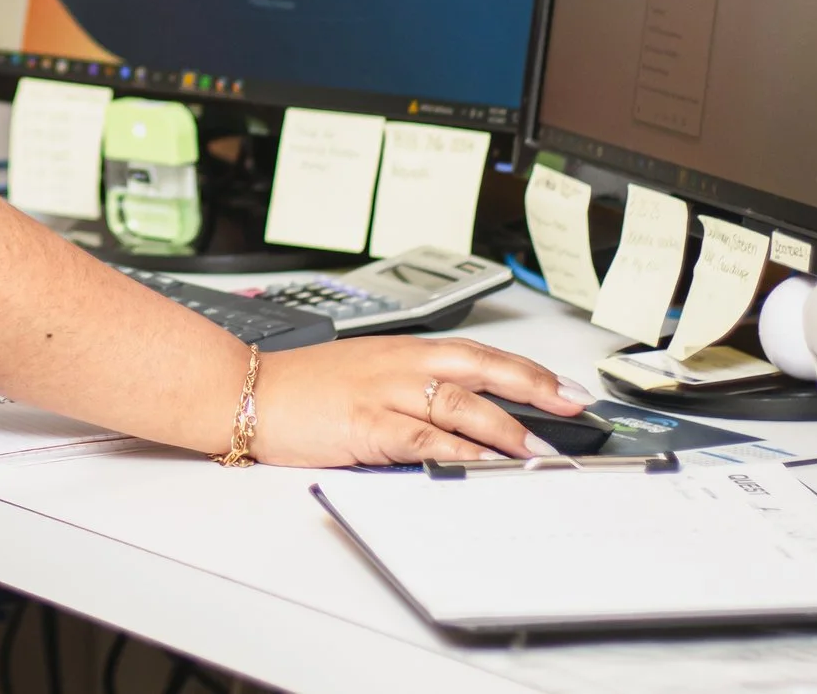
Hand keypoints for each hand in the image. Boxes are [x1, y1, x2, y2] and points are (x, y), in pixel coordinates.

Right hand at [253, 336, 594, 465]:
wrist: (245, 391)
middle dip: (532, 387)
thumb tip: (456, 424)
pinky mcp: (368, 424)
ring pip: (460, 404)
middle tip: (571, 405)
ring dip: (505, 429)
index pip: (476, 354)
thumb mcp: (362, 378)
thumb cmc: (299, 390)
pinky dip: (458, 453)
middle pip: (480, 368)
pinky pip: (424, 439)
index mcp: (400, 350)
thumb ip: (407, 393)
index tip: (561, 387)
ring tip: (539, 450)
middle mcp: (399, 364)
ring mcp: (384, 392)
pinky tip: (483, 466)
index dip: (524, 370)